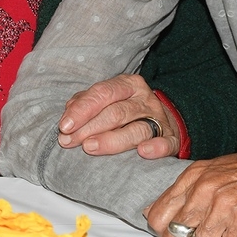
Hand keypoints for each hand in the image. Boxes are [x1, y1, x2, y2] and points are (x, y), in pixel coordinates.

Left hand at [56, 74, 180, 158]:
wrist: (161, 120)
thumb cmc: (124, 109)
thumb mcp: (106, 100)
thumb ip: (86, 103)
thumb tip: (69, 114)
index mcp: (128, 85)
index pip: (102, 93)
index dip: (82, 110)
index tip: (64, 126)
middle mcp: (145, 99)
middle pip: (116, 112)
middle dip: (89, 128)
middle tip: (70, 141)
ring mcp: (159, 119)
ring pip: (137, 129)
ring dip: (112, 140)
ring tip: (90, 147)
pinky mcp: (171, 139)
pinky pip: (166, 143)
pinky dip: (156, 148)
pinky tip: (143, 152)